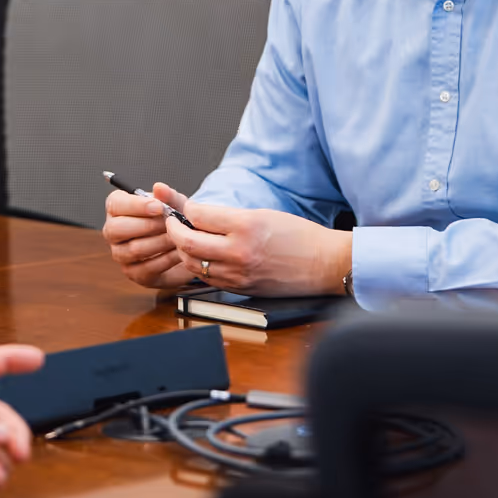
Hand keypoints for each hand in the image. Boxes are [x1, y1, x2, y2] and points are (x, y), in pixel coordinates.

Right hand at [103, 182, 197, 288]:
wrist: (185, 244)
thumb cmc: (173, 220)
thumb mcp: (175, 204)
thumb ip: (168, 196)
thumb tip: (159, 187)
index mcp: (117, 209)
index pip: (115, 205)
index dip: (136, 206)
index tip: (159, 207)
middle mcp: (113, 232)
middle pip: (117, 229)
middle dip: (149, 225)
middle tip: (171, 223)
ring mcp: (120, 254)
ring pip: (134, 249)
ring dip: (160, 242)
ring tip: (179, 237)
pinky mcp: (133, 273)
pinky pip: (147, 267)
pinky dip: (166, 259)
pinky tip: (179, 252)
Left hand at [165, 203, 351, 296]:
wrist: (325, 264)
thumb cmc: (300, 236)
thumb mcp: (263, 214)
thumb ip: (228, 216)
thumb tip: (199, 216)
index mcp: (246, 226)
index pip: (199, 215)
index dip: (188, 209)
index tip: (187, 208)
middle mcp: (239, 251)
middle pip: (188, 241)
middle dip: (174, 230)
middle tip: (173, 223)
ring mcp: (239, 274)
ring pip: (192, 263)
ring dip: (182, 250)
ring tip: (184, 241)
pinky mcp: (241, 289)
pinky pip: (207, 279)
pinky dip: (198, 267)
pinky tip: (200, 259)